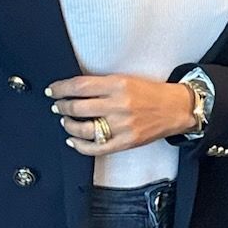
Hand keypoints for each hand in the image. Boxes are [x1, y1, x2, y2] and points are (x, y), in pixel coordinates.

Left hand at [46, 73, 199, 156]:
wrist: (176, 109)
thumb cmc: (150, 93)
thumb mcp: (126, 79)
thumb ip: (102, 85)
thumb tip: (73, 90)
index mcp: (118, 85)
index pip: (79, 86)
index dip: (60, 88)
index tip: (52, 90)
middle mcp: (119, 105)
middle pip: (78, 108)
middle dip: (61, 107)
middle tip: (56, 106)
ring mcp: (122, 126)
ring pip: (83, 129)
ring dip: (68, 125)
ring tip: (65, 121)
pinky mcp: (126, 142)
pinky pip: (96, 148)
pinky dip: (80, 146)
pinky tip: (73, 140)